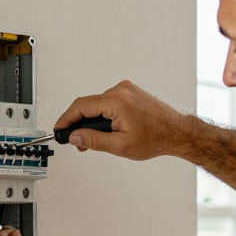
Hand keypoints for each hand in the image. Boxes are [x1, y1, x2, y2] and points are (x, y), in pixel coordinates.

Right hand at [54, 80, 188, 158]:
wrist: (176, 132)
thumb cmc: (156, 138)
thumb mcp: (120, 145)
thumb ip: (93, 140)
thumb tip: (75, 136)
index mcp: (116, 101)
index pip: (81, 106)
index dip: (66, 118)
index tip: (59, 128)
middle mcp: (120, 90)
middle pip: (89, 105)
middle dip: (80, 123)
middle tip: (77, 142)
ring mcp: (126, 89)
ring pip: (98, 104)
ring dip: (92, 120)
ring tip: (95, 139)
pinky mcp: (130, 92)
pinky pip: (108, 102)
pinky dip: (103, 115)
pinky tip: (106, 129)